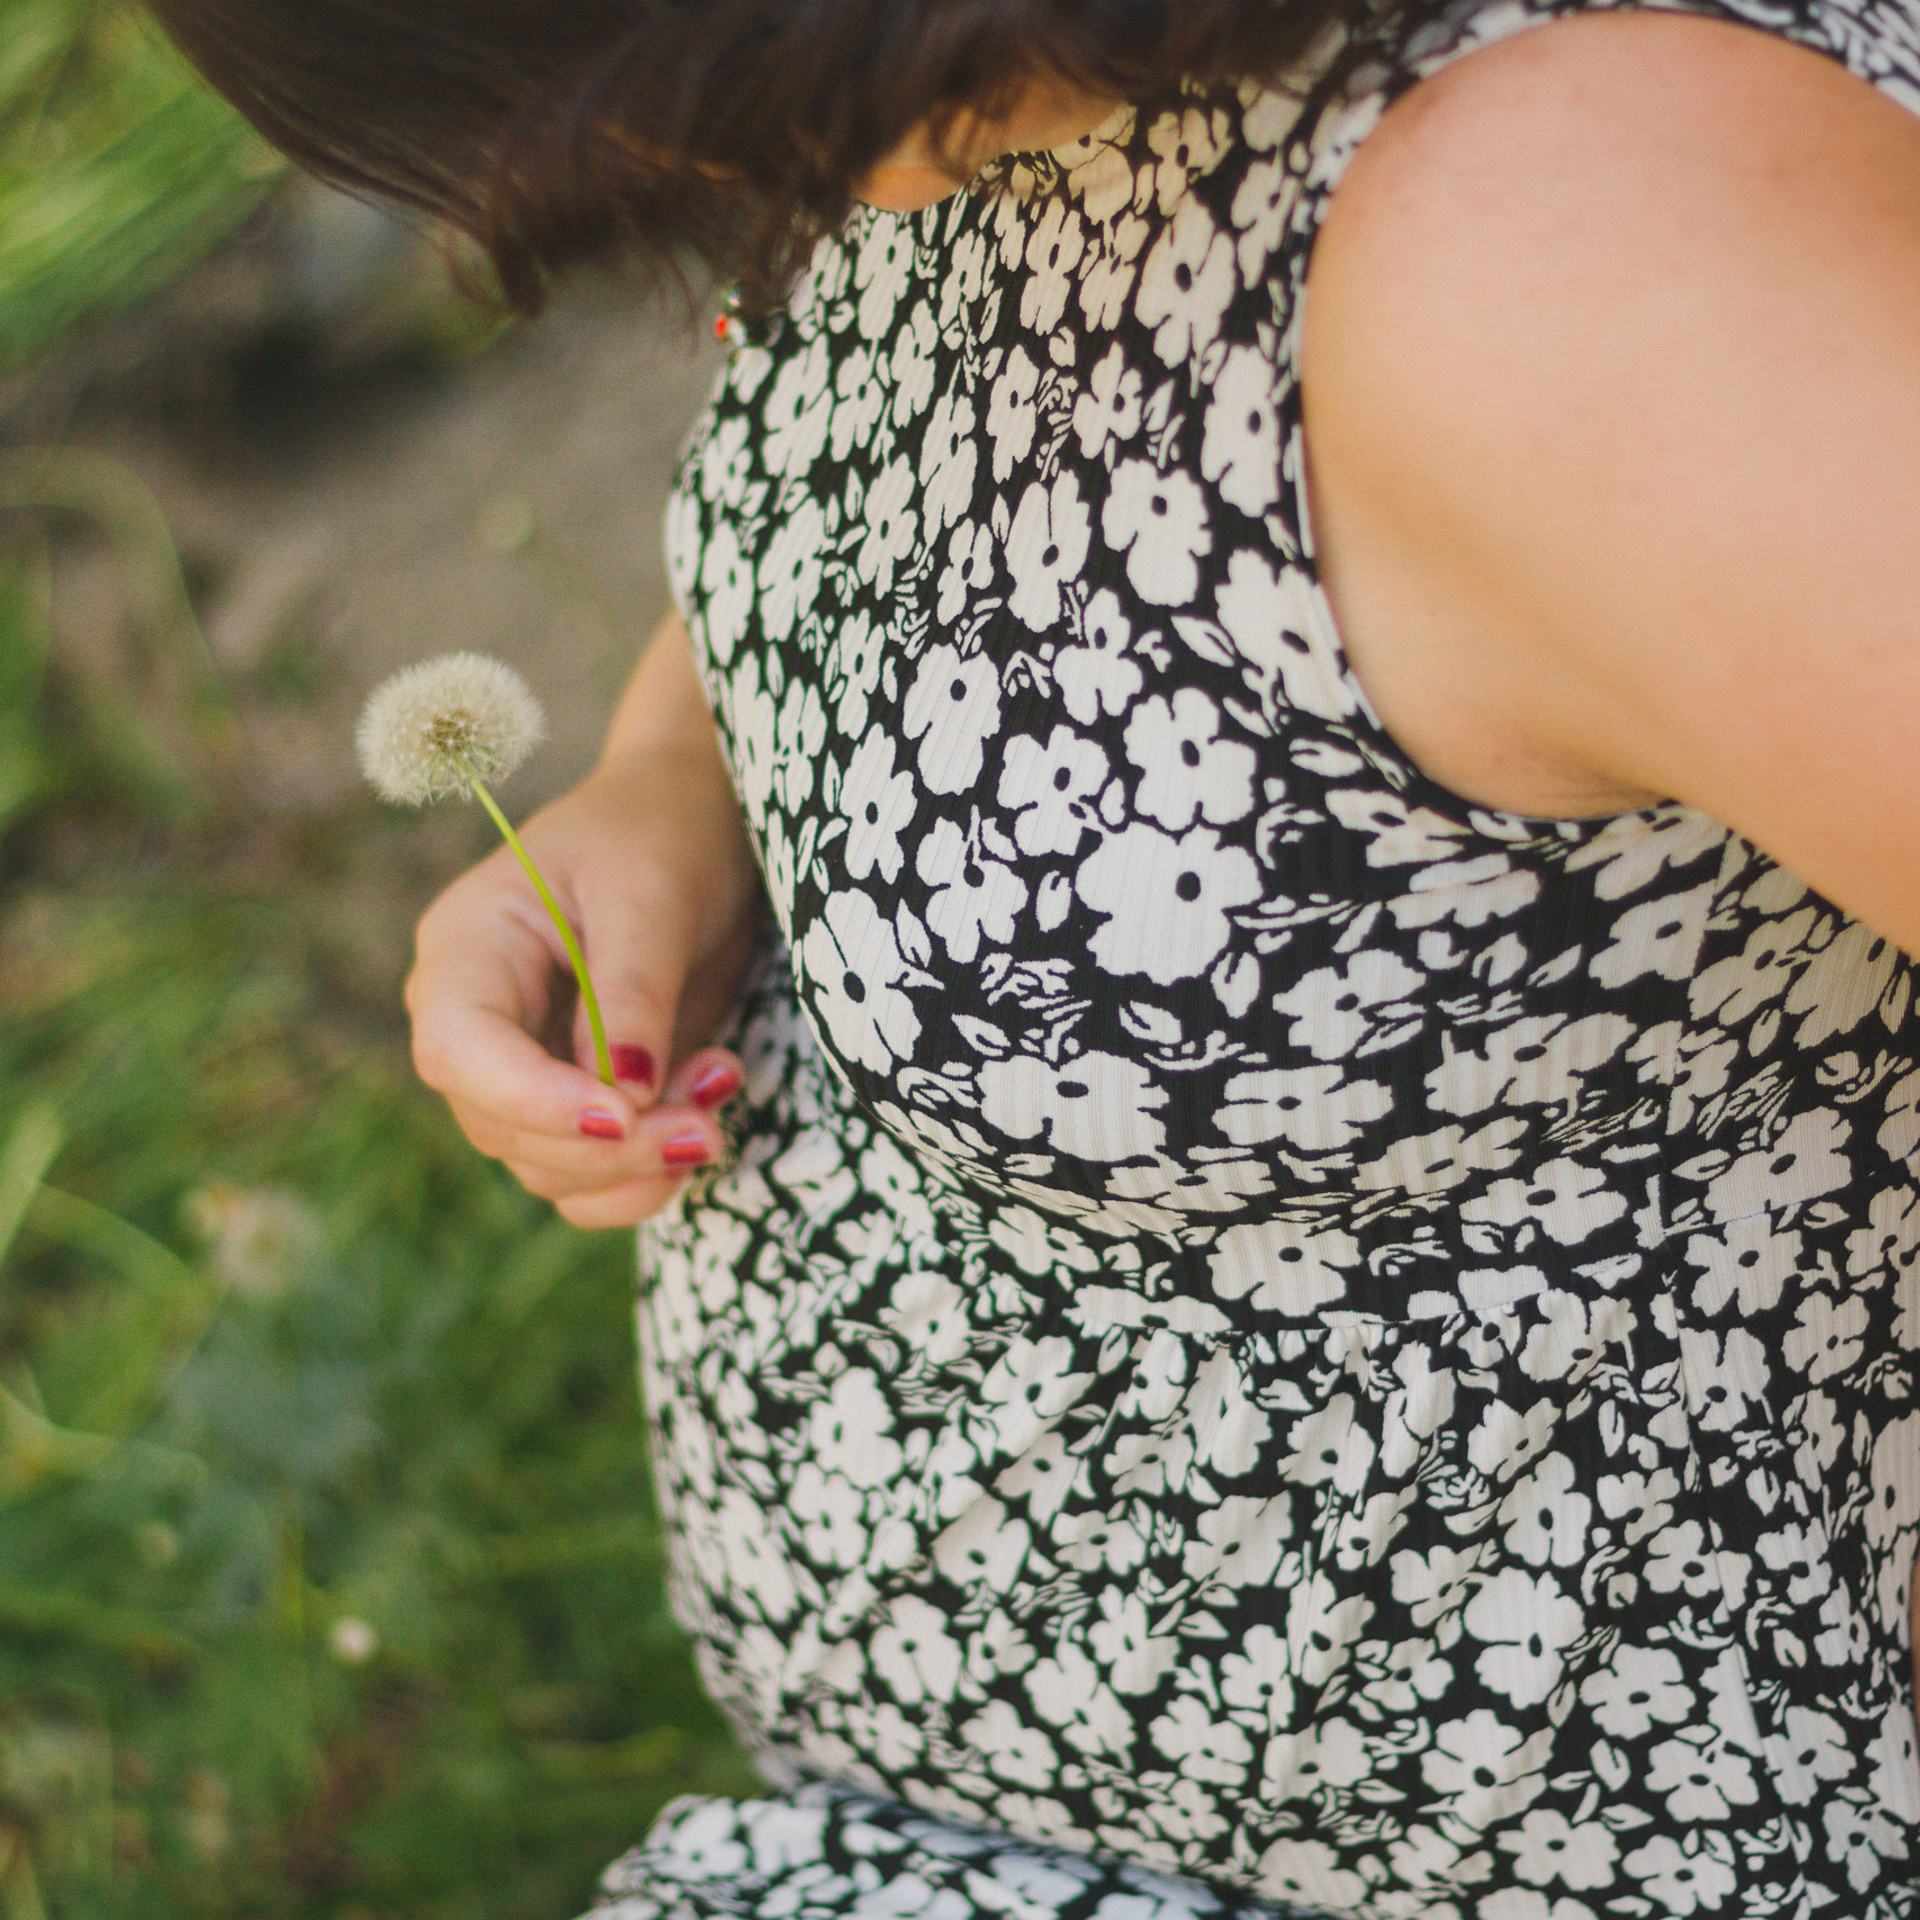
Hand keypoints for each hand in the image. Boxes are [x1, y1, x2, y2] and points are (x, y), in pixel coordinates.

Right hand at [404, 615, 762, 1226]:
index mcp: (467, 950)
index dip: (533, 1101)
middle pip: (504, 1128)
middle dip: (610, 1145)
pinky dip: (649, 1172)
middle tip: (708, 1122)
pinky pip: (593, 1175)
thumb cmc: (662, 830)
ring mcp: (526, 1066)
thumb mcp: (651, 893)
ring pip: (550, 1167)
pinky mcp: (581, 1097)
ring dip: (640, 1162)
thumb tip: (627, 1092)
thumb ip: (632, 991)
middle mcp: (478, 1020)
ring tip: (721, 1082)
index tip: (626, 1114)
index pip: (461, 1052)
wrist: (699, 821)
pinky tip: (709, 1114)